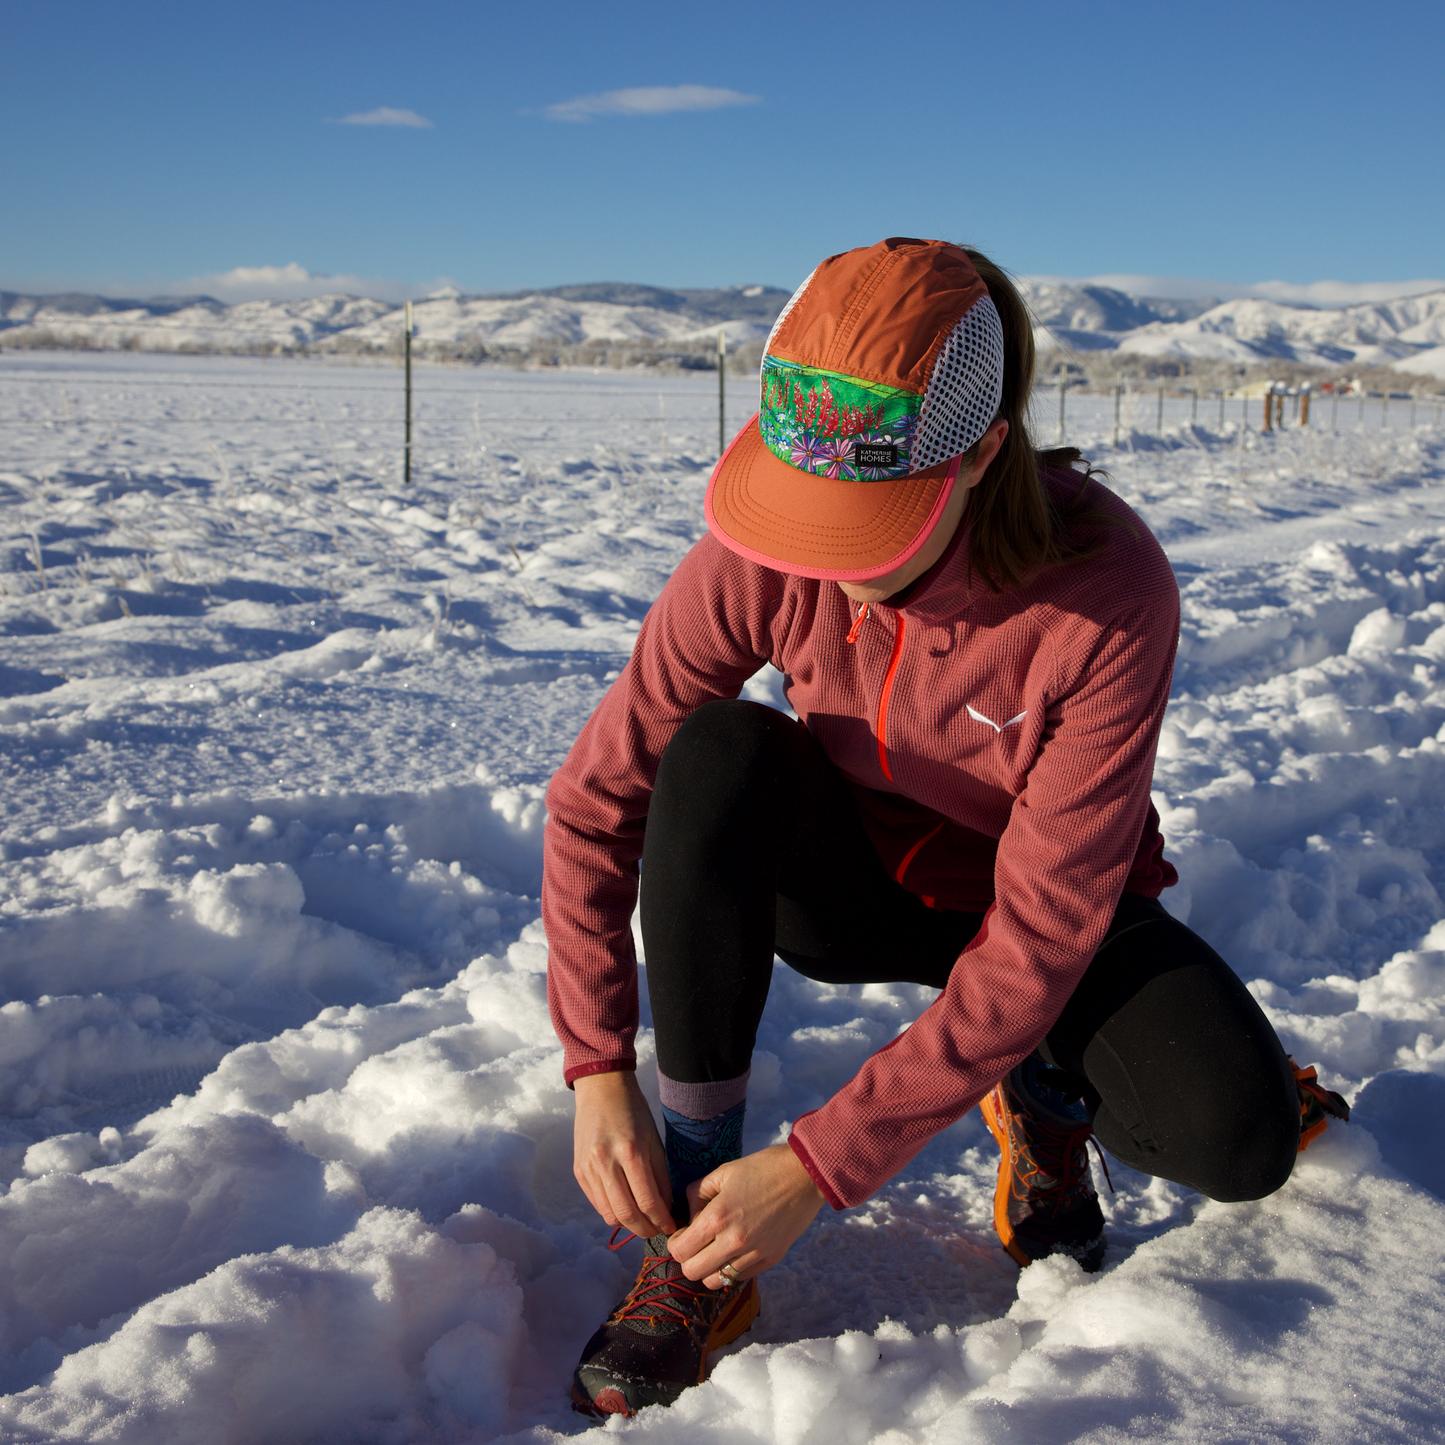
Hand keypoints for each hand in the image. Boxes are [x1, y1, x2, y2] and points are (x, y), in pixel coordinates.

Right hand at [572, 1070, 675, 1237]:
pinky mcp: (578, 1171)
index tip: (672, 1227)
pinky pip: (597, 1203)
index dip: (662, 1220)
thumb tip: (666, 1207)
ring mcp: (588, 1168)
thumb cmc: (633, 1111)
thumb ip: (660, 1174)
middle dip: (646, 1229)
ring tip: (643, 1223)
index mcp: (630, 1152)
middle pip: (627, 1214)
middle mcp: (606, 1162)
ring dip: (629, 1225)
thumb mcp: (654, 1139)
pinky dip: (612, 1212)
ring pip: (609, 1214)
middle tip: (659, 1231)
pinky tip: (625, 1208)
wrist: (601, 1090)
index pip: (649, 1201)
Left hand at [667, 1144, 825, 1288]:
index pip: (680, 1251)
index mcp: (717, 1217)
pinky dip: (731, 1268)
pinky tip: (736, 1249)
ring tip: (715, 1249)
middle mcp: (733, 1242)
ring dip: (709, 1268)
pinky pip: (740, 1277)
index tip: (682, 1232)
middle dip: (688, 1258)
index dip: (675, 1243)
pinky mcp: (771, 1259)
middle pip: (693, 1272)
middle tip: (696, 1242)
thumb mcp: (723, 1172)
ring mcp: (754, 1254)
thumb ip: (697, 1194)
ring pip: (715, 1282)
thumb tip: (688, 1215)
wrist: (804, 1175)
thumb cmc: (762, 1168)